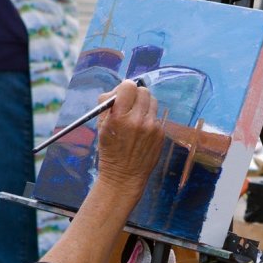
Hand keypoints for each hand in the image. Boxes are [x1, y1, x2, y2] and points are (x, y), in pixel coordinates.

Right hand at [95, 80, 163, 201]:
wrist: (124, 176)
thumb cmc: (110, 151)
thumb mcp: (101, 127)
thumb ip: (108, 106)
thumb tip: (117, 91)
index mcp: (119, 117)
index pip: (128, 86)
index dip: (124, 89)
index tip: (122, 96)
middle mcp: (137, 120)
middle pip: (143, 91)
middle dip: (135, 95)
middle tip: (130, 105)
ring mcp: (152, 127)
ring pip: (152, 101)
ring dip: (144, 105)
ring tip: (136, 117)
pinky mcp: (161, 134)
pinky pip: (156, 116)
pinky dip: (149, 119)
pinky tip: (142, 131)